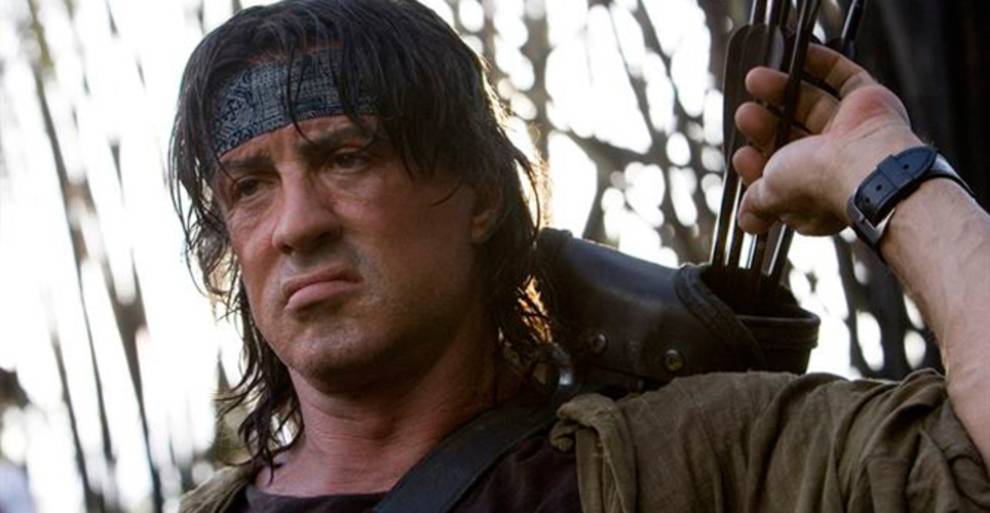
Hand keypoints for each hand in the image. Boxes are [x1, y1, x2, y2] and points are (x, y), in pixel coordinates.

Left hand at [732, 44, 922, 234]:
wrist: (864, 165)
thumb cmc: (819, 184)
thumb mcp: (771, 195)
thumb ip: (757, 204)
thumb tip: (747, 222)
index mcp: (815, 191)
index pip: (781, 174)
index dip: (759, 164)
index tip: (742, 155)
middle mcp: (836, 163)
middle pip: (794, 136)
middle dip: (765, 125)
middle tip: (745, 113)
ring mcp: (854, 132)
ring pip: (815, 104)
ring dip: (783, 90)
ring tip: (756, 79)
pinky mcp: (870, 103)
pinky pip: (846, 78)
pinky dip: (823, 64)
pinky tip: (801, 53)